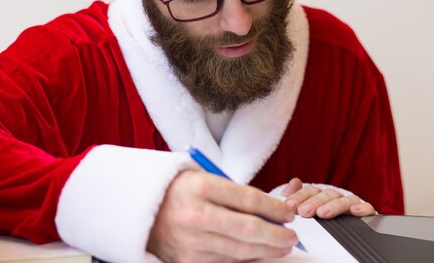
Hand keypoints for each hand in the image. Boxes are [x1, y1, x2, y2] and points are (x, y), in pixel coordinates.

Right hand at [147, 170, 298, 262]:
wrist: (140, 209)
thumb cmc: (178, 191)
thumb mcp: (203, 179)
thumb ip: (234, 193)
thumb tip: (272, 212)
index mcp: (199, 186)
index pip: (248, 199)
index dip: (275, 209)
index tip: (288, 213)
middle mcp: (194, 214)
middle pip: (249, 229)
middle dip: (277, 235)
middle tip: (292, 236)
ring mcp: (190, 241)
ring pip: (241, 250)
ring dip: (267, 250)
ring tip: (281, 246)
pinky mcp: (187, 260)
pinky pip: (226, 262)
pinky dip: (246, 259)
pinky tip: (258, 253)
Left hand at [281, 178, 375, 218]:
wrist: (339, 237)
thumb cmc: (317, 220)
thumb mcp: (302, 209)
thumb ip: (296, 197)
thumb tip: (294, 182)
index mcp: (320, 195)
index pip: (310, 191)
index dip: (299, 197)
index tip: (289, 205)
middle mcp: (335, 198)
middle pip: (326, 194)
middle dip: (314, 202)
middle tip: (304, 211)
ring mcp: (351, 204)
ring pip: (344, 200)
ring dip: (333, 205)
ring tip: (322, 213)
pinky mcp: (366, 213)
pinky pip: (368, 208)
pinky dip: (363, 208)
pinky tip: (355, 211)